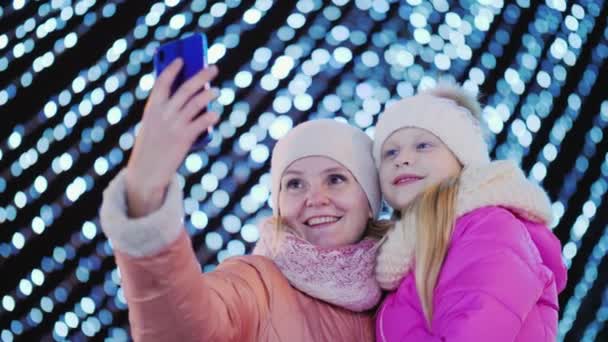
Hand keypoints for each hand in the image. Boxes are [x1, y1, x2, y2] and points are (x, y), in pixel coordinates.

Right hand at [125, 59, 219, 216]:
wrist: (146, 172)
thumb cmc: (152, 147)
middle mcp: (163, 114)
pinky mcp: (183, 139)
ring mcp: (174, 126)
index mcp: (152, 108)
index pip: (162, 82)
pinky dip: (209, 117)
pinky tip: (215, 113)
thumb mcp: (154, 126)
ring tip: (217, 90)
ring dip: (208, 94)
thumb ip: (169, 111)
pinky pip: (200, 124)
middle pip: (185, 88)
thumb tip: (194, 97)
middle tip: (214, 68)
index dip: (172, 69)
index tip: (181, 59)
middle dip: (201, 75)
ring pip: (195, 103)